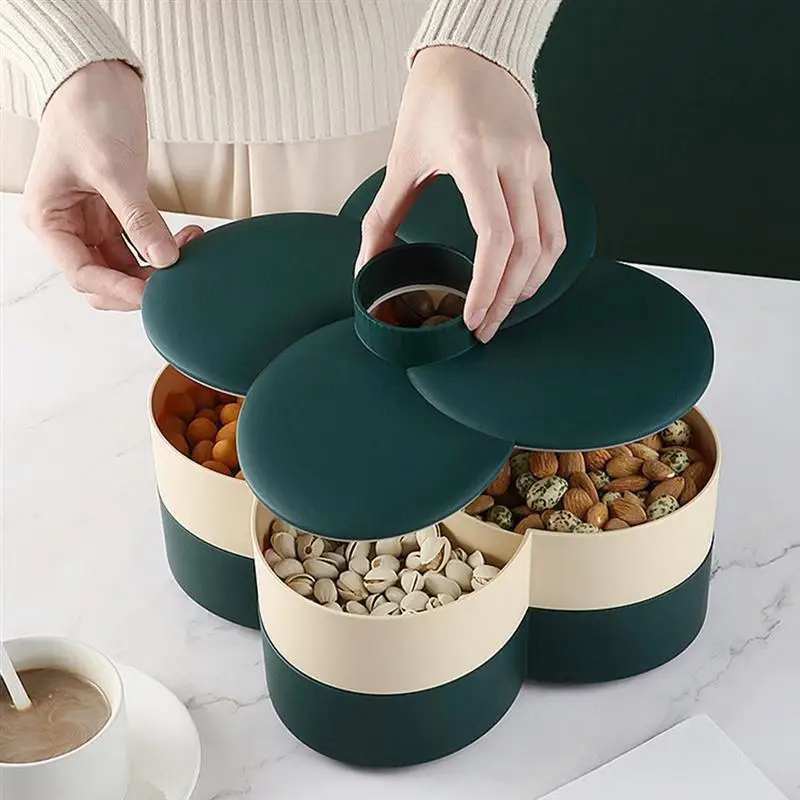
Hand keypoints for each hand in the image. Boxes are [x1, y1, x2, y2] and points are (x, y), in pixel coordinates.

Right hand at [21, 60, 201, 310]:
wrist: (97, 75)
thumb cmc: (88, 112)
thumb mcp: (113, 169)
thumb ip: (139, 218)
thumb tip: (167, 259)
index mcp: (49, 220)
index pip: (82, 274)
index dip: (119, 290)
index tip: (155, 296)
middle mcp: (67, 227)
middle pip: (104, 278)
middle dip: (140, 283)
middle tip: (177, 278)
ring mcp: (92, 222)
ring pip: (125, 267)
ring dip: (158, 266)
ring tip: (190, 248)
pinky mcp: (116, 213)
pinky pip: (141, 244)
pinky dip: (163, 247)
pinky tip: (188, 238)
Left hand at [357, 46, 565, 341]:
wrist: (471, 55)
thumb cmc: (433, 101)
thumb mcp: (401, 158)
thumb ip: (382, 217)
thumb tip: (365, 268)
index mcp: (473, 156)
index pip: (494, 237)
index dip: (486, 285)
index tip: (471, 318)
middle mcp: (513, 160)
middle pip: (524, 249)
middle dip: (504, 299)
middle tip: (484, 328)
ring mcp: (537, 161)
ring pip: (548, 241)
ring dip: (528, 285)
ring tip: (503, 310)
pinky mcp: (547, 164)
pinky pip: (556, 223)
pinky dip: (544, 259)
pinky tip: (524, 279)